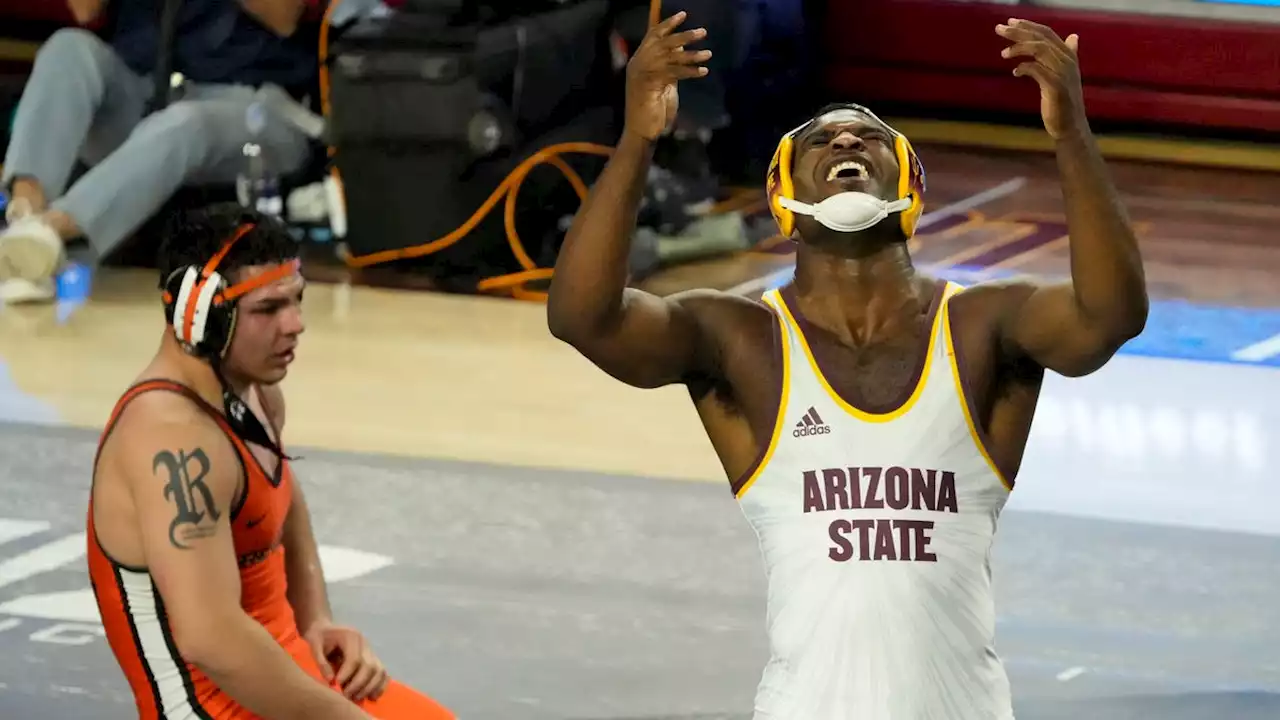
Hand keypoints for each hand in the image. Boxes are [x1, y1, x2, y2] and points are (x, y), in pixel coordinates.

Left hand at [304, 623, 388, 701]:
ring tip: (356, 698)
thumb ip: (321, 662)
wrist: (326, 630)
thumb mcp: (314, 645)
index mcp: (351, 636)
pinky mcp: (373, 659)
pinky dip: (380, 686)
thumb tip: (331, 680)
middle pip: (370, 666)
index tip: (336, 685)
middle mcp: (365, 643)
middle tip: (346, 696)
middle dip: (359, 684)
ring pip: (379, 671)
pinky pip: (383, 673)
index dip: (347, 674)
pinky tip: (372, 697)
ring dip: (370, 687)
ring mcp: (371, 651)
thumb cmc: (318, 637)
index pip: (355, 658)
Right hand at [624, 11, 711, 140]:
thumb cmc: (652, 109)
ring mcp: (642, 74)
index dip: (668, 24)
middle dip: (684, 35)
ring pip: (670, 57)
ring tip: (708, 53)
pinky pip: (675, 73)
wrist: (641, 131)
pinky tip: (703, 71)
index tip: (683, 15)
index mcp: (638, 61)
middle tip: (702, 32)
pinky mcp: (650, 85)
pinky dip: (691, 71)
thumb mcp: (664, 82)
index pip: (652, 35)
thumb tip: (680, 47)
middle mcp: (638, 64)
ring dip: (692, 55)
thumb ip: (669, 65)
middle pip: (663, 42)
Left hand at [997, 18, 1085, 139]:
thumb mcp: (1064, 76)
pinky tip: (1015, 72)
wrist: (1070, 127)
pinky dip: (1024, 67)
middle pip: (1041, 38)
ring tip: (1003, 53)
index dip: (1028, 25)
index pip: (1047, 33)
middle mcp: (1067, 61)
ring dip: (1019, 48)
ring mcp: (1063, 73)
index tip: (1010, 22)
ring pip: (1039, 49)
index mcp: (1068, 56)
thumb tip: (1073, 37)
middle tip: (999, 29)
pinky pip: (1037, 70)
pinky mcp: (1056, 87)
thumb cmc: (1063, 102)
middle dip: (1018, 31)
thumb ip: (1067, 55)